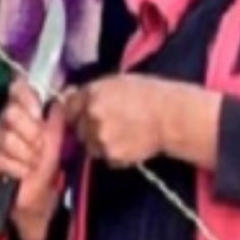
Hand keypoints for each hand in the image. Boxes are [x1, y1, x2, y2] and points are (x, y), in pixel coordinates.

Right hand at [0, 77, 69, 239]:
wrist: (38, 196)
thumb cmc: (46, 165)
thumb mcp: (57, 138)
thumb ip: (56, 117)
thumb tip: (59, 99)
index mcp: (22, 112)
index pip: (17, 89)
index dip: (27, 98)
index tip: (39, 114)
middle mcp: (4, 122)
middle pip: (11, 113)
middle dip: (31, 132)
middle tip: (40, 147)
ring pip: (7, 138)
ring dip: (26, 154)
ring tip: (33, 163)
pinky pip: (0, 159)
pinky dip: (18, 168)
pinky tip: (23, 173)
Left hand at [68, 74, 213, 168]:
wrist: (171, 116)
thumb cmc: (150, 94)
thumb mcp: (118, 82)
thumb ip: (93, 91)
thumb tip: (73, 96)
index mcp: (92, 95)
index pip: (68, 107)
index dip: (75, 112)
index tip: (81, 115)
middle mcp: (91, 116)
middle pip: (77, 129)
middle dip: (88, 128)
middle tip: (110, 124)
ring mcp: (100, 138)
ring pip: (90, 146)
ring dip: (100, 143)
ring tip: (122, 134)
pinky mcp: (111, 155)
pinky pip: (106, 158)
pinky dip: (115, 154)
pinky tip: (129, 143)